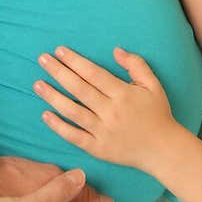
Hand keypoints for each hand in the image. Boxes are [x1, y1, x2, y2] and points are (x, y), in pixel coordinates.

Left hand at [34, 45, 177, 171]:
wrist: (163, 150)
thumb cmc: (158, 114)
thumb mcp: (153, 85)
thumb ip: (136, 65)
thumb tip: (115, 50)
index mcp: (123, 94)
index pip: (93, 73)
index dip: (75, 61)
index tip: (59, 50)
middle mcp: (110, 112)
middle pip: (79, 89)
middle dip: (58, 72)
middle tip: (42, 59)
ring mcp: (102, 131)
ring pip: (73, 111)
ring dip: (53, 97)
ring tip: (37, 84)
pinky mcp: (98, 149)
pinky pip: (74, 136)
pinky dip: (59, 126)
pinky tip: (45, 115)